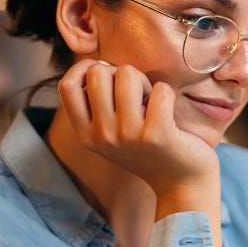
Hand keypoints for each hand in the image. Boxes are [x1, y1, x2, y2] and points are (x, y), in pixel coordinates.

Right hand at [57, 59, 218, 192]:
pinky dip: (167, 93)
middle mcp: (102, 136)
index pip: (67, 85)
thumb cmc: (146, 147)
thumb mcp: (110, 132)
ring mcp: (128, 136)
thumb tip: (96, 64)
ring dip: (144, 81)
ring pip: (127, 74)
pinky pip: (160, 89)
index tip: (104, 73)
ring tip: (151, 103)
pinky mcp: (157, 135)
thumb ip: (96, 103)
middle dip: (120, 73)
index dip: (85, 68)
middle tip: (136, 94)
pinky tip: (168, 112)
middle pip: (98, 73)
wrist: (180, 183)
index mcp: (85, 135)